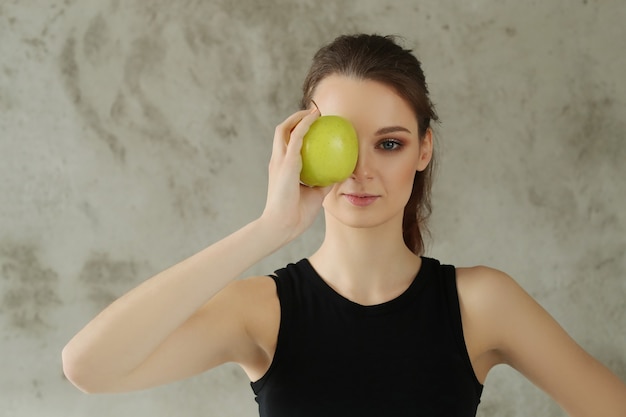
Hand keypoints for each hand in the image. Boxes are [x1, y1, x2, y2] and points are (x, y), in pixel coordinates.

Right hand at [261, 107, 331, 242]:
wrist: (282, 226)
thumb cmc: (297, 215)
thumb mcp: (315, 195)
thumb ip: (324, 182)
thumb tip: (340, 173)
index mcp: (282, 170)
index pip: (286, 145)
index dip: (296, 133)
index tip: (312, 126)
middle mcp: (277, 161)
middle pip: (282, 132)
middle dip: (295, 118)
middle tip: (313, 112)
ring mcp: (279, 161)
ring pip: (284, 129)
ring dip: (298, 116)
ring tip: (314, 110)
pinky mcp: (286, 163)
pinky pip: (296, 137)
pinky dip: (304, 124)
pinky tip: (315, 117)